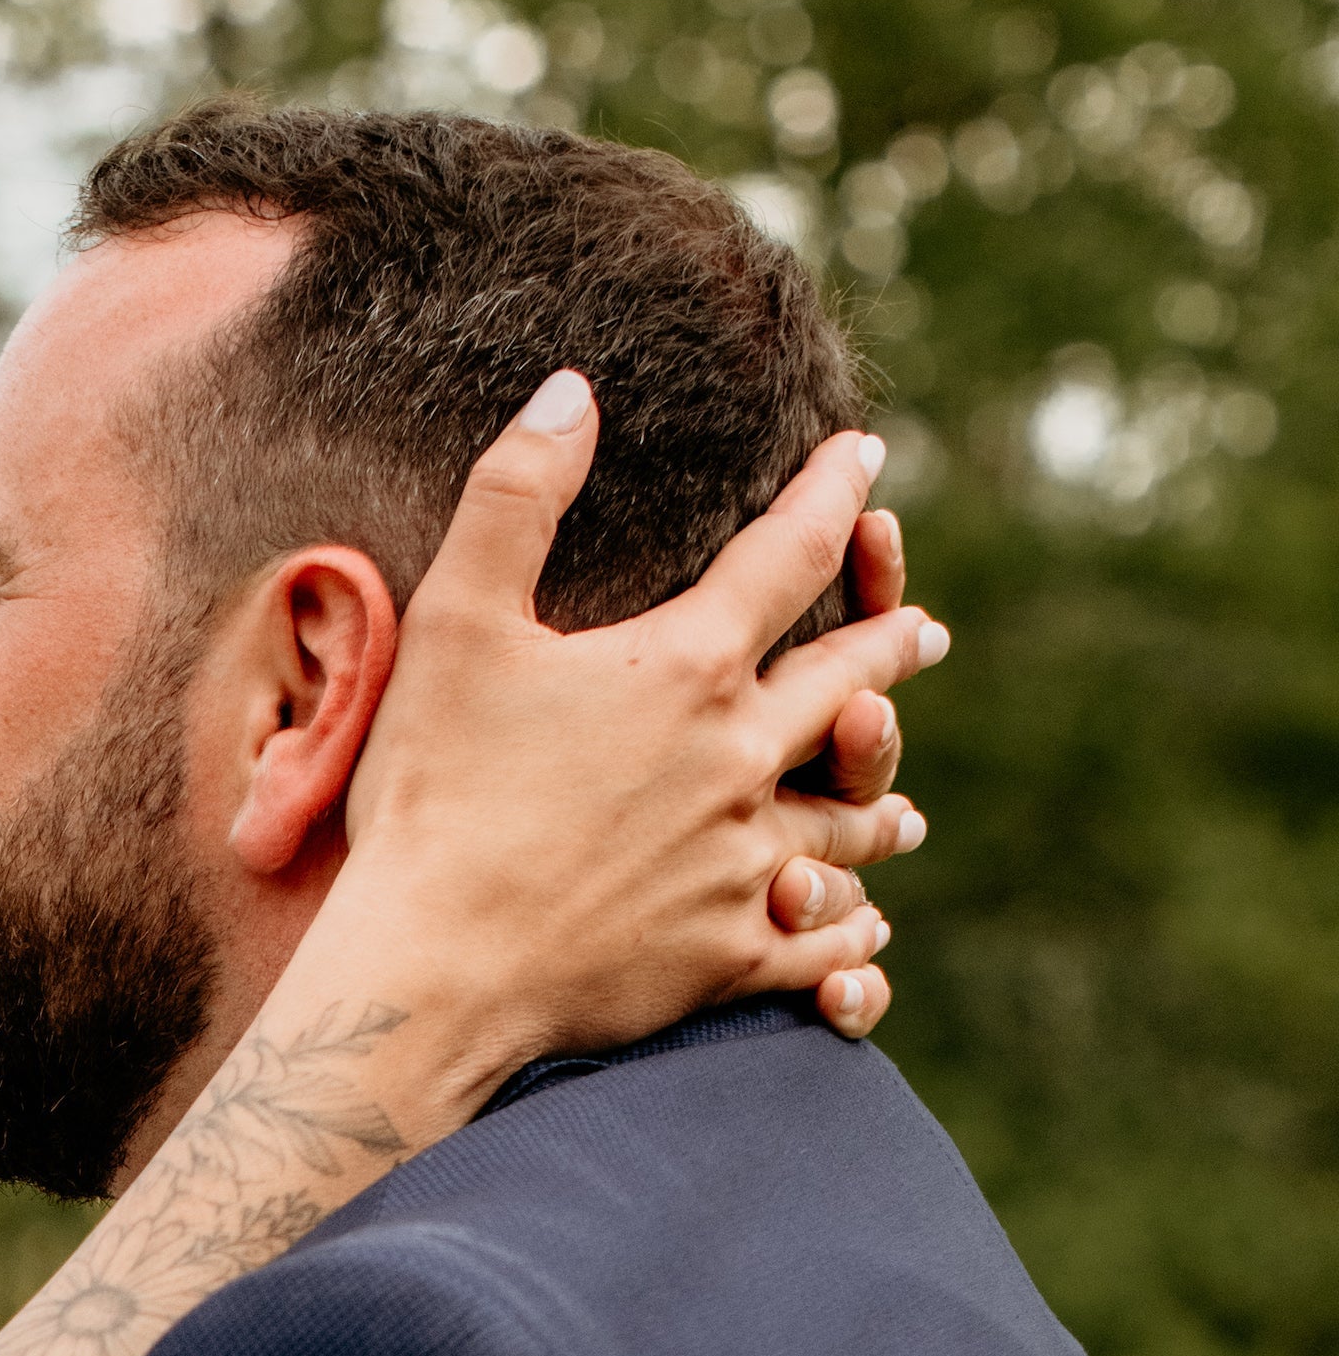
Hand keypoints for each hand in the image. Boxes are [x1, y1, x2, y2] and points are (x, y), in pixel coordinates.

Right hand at [320, 367, 945, 1106]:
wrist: (433, 967)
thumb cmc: (431, 793)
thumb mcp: (454, 624)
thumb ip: (515, 496)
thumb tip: (571, 388)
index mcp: (686, 668)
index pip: (787, 554)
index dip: (831, 494)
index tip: (866, 456)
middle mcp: (741, 758)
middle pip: (849, 684)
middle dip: (892, 650)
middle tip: (923, 635)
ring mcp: (745, 863)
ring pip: (848, 822)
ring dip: (876, 797)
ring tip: (898, 800)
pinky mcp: (730, 954)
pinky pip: (820, 943)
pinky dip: (849, 934)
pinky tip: (860, 930)